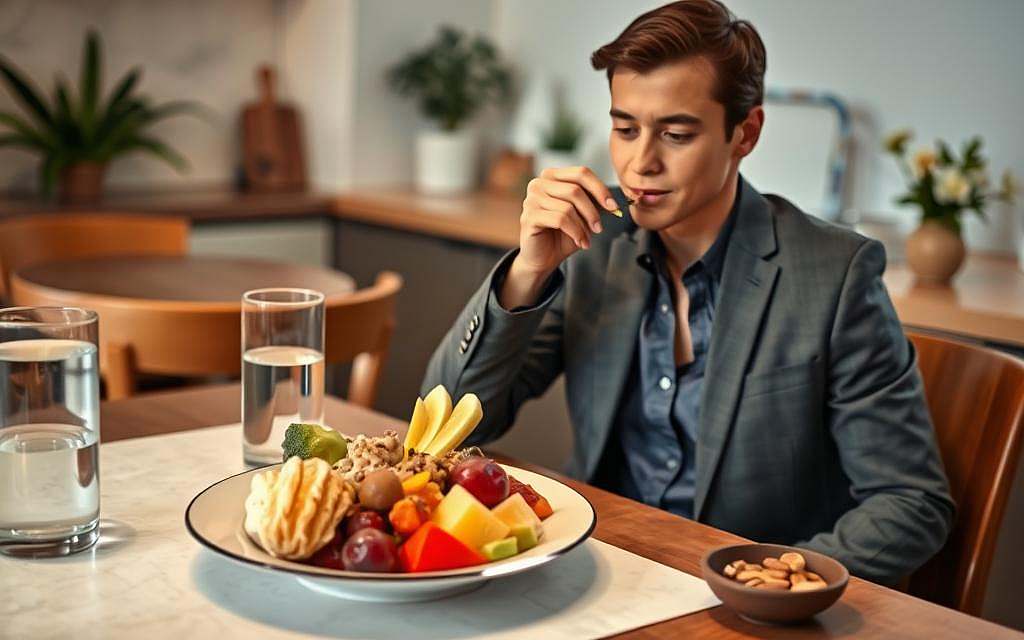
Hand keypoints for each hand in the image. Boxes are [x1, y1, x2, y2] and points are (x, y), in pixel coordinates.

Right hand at [500, 167, 617, 308]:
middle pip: (575, 189)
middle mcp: (538, 184)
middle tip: (599, 229)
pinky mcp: (529, 217)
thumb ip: (595, 204)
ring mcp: (531, 199)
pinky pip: (560, 220)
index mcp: (552, 176)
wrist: (543, 258)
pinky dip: (575, 232)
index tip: (614, 207)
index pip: (581, 173)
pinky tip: (580, 242)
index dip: (600, 189)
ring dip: (583, 226)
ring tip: (586, 239)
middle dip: (592, 212)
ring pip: (568, 207)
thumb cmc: (562, 235)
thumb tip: (613, 203)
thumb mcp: (583, 216)